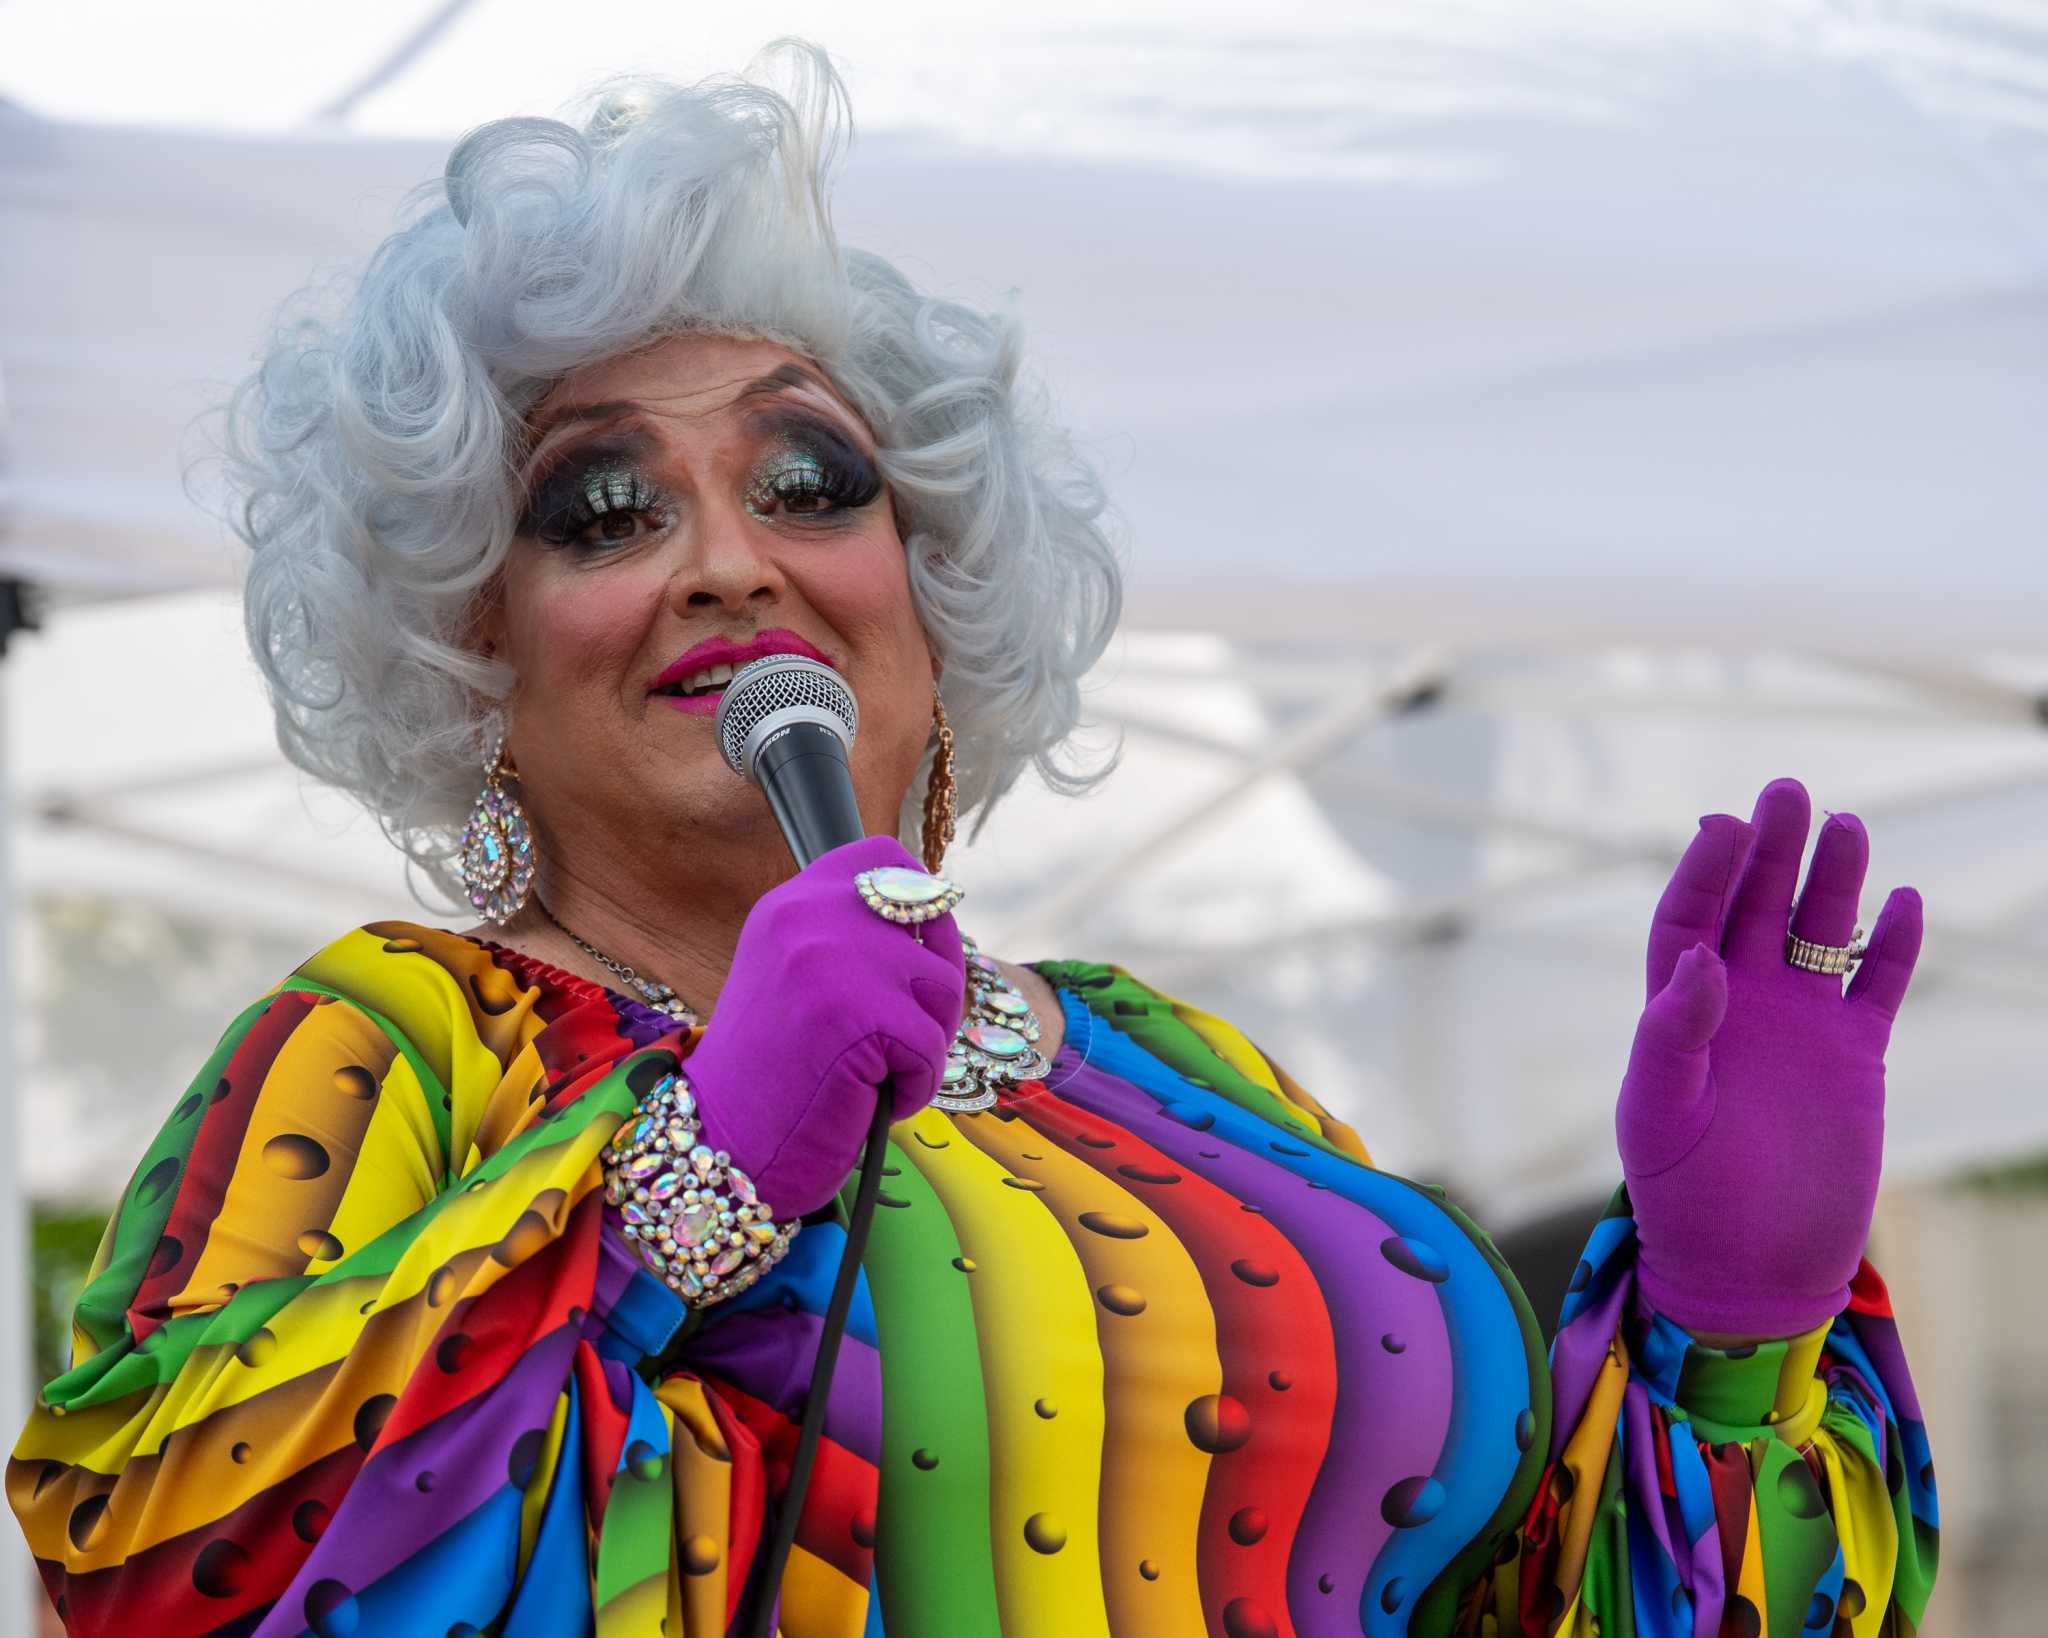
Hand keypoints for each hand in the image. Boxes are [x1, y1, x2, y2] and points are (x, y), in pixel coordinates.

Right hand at [682, 835, 965, 1218]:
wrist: (721, 1144)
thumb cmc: (771, 1074)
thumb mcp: (797, 976)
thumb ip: (848, 937)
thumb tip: (937, 908)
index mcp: (790, 902)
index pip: (884, 858)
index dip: (920, 900)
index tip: (918, 949)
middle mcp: (806, 915)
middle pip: (930, 922)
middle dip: (933, 985)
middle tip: (900, 1037)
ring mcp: (830, 960)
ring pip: (941, 986)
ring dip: (927, 1041)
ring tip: (877, 1072)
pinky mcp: (856, 1016)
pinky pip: (931, 1047)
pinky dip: (916, 1086)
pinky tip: (871, 1100)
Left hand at [1617, 778, 1922, 1337]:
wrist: (1747, 1267)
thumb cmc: (1682, 1195)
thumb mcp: (1658, 1114)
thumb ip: (1673, 1034)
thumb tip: (1702, 958)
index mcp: (1680, 1010)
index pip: (1690, 919)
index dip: (1706, 872)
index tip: (1724, 825)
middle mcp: (1740, 1005)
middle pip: (1754, 906)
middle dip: (1771, 850)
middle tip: (1789, 792)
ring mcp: (1800, 1027)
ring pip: (1819, 933)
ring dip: (1832, 881)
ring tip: (1847, 825)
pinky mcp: (1856, 1058)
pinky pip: (1878, 987)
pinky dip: (1894, 947)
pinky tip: (1907, 901)